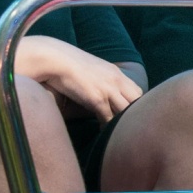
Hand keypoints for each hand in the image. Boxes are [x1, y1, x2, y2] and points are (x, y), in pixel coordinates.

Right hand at [15, 35, 143, 121]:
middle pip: (137, 101)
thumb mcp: (91, 68)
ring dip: (123, 123)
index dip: (136, 104)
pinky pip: (109, 118)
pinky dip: (107, 128)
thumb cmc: (67, 63)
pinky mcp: (97, 99)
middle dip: (135, 114)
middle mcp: (116, 81)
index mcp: (116, 73)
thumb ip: (100, 78)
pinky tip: (103, 133)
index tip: (131, 115)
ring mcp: (109, 90)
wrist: (54, 59)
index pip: (137, 91)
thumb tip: (98, 89)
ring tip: (119, 134)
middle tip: (129, 126)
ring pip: (126, 111)